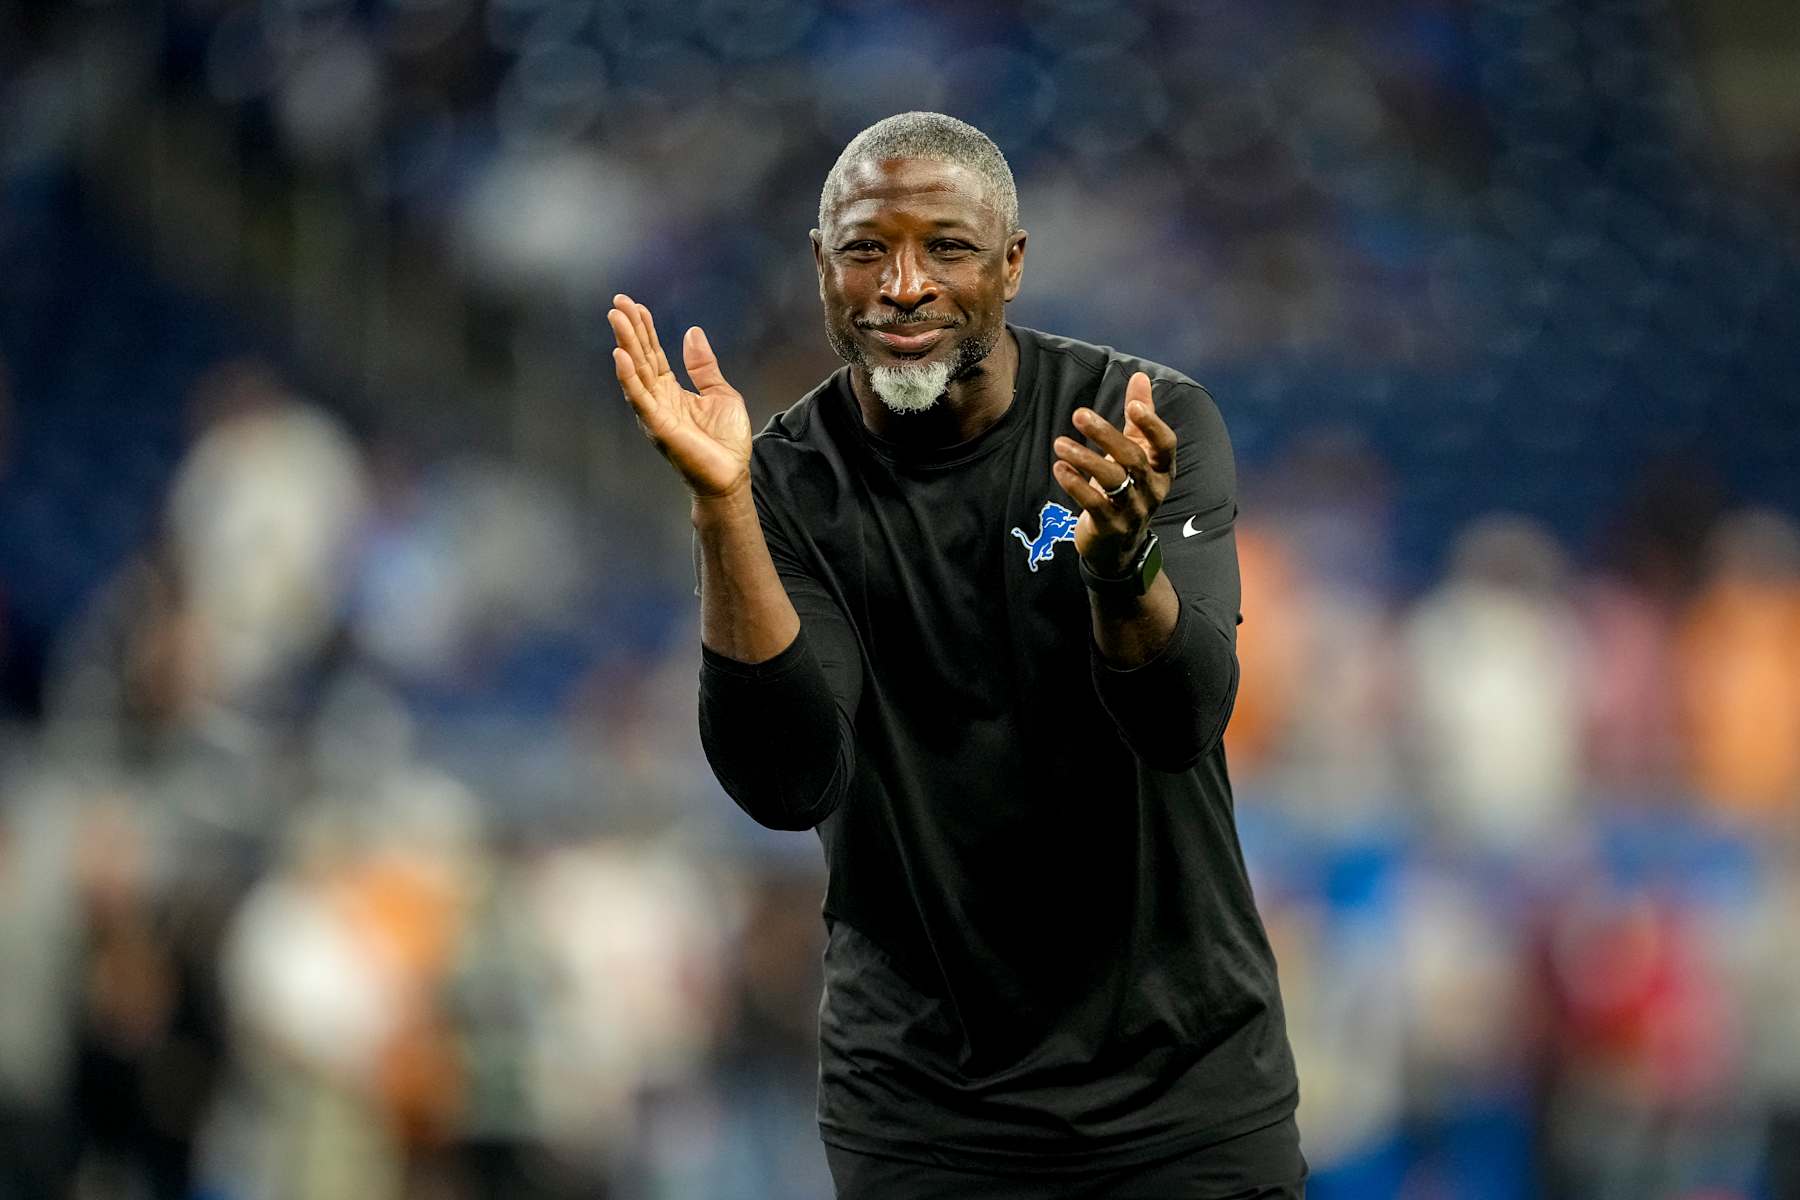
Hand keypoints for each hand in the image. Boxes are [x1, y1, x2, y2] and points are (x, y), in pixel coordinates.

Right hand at [609, 294, 751, 499]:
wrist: (731, 475)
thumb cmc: (725, 441)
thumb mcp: (720, 392)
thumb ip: (703, 366)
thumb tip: (692, 332)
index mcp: (671, 390)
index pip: (653, 353)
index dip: (645, 329)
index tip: (635, 305)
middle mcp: (657, 398)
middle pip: (640, 357)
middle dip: (629, 329)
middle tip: (618, 302)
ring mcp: (655, 412)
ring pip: (636, 372)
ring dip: (625, 344)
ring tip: (617, 318)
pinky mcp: (658, 426)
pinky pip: (640, 398)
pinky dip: (628, 378)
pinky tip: (620, 356)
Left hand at [1051, 372, 1176, 574]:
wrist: (1120, 546)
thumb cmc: (1129, 488)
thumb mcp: (1137, 452)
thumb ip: (1140, 416)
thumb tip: (1140, 376)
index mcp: (1162, 469)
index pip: (1165, 444)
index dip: (1152, 425)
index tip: (1133, 407)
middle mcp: (1152, 489)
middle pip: (1132, 458)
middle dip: (1106, 435)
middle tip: (1078, 414)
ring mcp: (1133, 511)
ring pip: (1112, 480)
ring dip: (1084, 458)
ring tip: (1059, 443)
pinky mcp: (1110, 527)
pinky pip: (1094, 503)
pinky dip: (1075, 484)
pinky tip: (1059, 468)